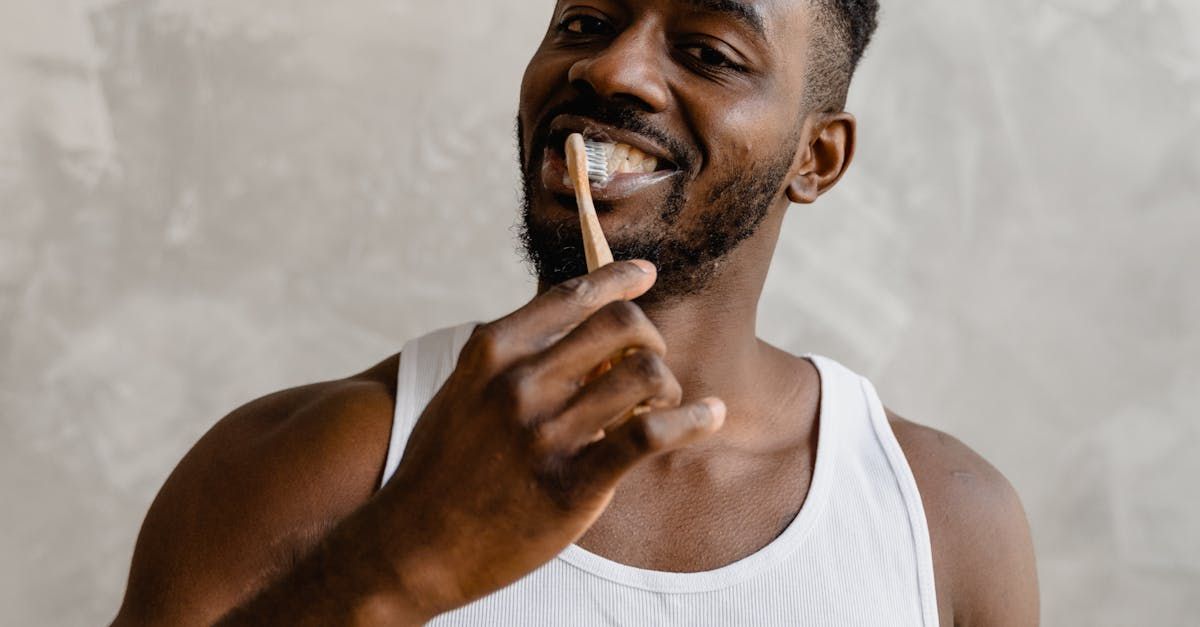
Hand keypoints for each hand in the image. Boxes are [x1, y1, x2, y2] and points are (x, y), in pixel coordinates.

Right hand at [380, 260, 724, 618]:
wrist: (410, 547)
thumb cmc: (440, 470)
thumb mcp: (461, 394)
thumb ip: (510, 361)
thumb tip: (574, 333)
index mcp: (493, 353)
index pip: (572, 294)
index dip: (618, 278)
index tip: (645, 274)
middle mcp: (520, 384)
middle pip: (620, 325)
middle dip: (649, 336)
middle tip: (650, 363)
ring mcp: (545, 434)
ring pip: (644, 372)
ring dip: (668, 384)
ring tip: (664, 404)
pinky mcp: (572, 483)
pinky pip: (651, 435)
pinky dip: (692, 420)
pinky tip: (708, 418)